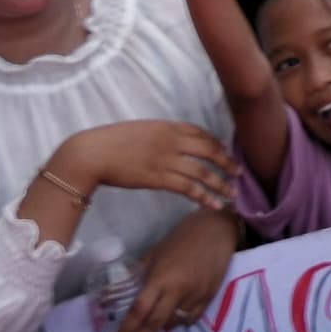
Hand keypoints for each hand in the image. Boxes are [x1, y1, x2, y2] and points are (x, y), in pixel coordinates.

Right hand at [59, 117, 238, 211]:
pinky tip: (214, 205)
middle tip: (239, 173)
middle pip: (209, 150)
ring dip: (221, 184)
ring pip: (203, 172)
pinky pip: (189, 188)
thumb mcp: (140, 130)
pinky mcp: (159, 177)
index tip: (226, 151)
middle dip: (227, 163)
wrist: (91, 153)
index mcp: (166, 126)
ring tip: (232, 195)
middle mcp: (171, 140)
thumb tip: (170, 144)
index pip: (200, 132)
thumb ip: (158, 135)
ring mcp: (167, 159)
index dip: (217, 143)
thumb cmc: (109, 142)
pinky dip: (204, 197)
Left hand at [111, 210, 239, 331]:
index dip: (126, 330)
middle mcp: (178, 291)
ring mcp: (196, 296)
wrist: (217, 230)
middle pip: (155, 325)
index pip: (140, 310)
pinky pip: (191, 319)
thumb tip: (113, 295)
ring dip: (160, 328)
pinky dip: (179, 321)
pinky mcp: (210, 298)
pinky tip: (175, 314)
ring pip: (174, 324)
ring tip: (153, 325)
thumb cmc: (181, 238)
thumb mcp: (154, 253)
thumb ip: (135, 275)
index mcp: (161, 278)